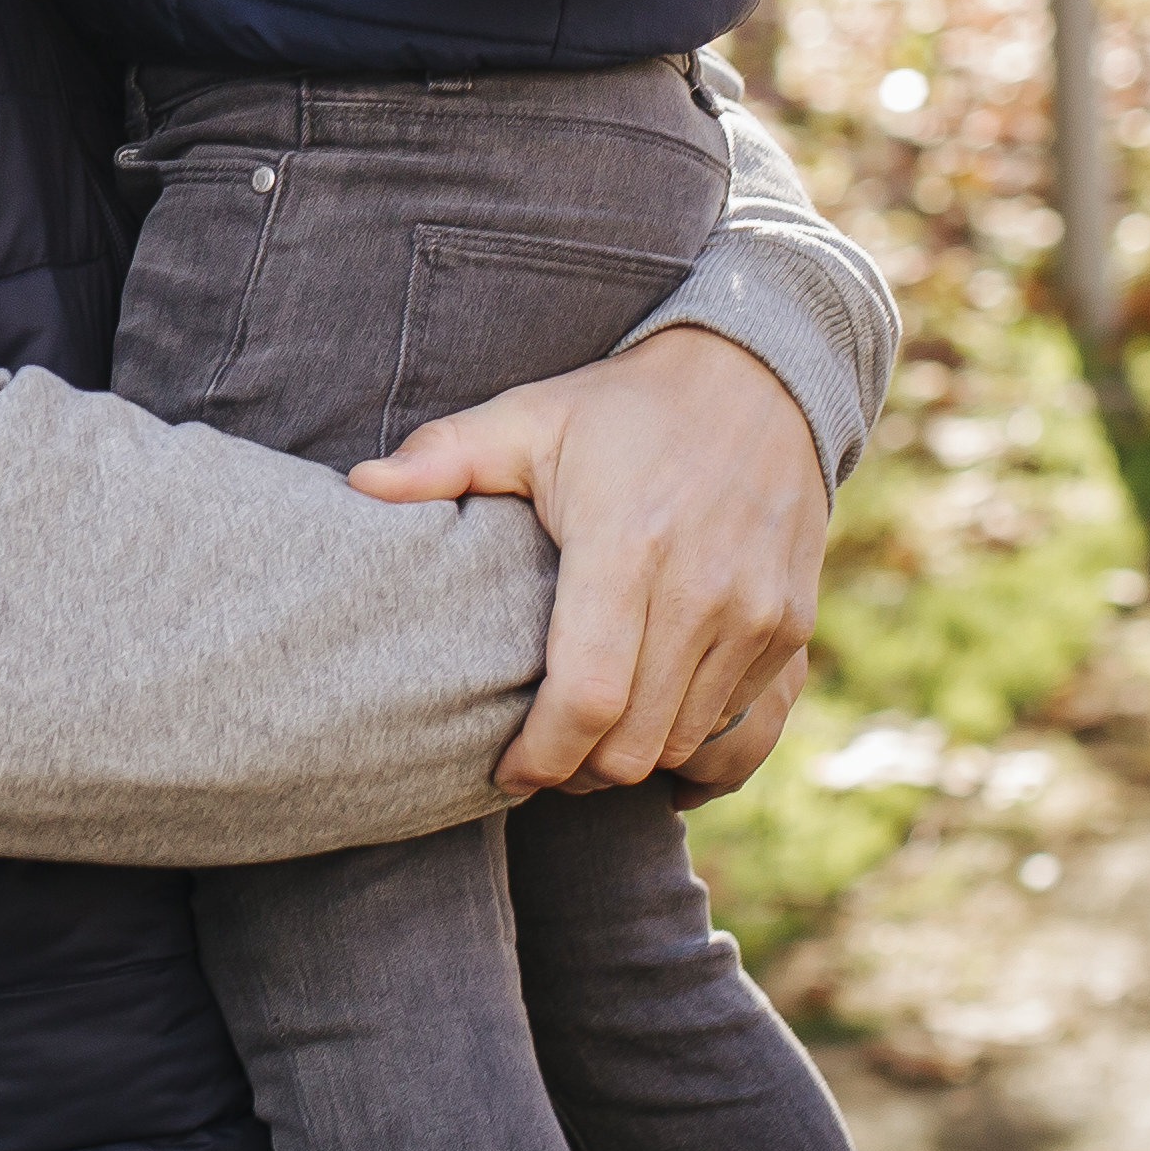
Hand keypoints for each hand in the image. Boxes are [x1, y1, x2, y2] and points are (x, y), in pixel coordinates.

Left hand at [351, 322, 830, 796]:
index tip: (502, 770)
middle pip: (632, 743)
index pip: (584, 699)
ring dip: (630, 760)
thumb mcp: (530, 418)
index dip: (539, 755)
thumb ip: (444, 457)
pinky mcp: (790, 629)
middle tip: (537, 758)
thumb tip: (360, 486)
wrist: (758, 380)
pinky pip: (740, 731)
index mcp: (627, 548)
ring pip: (683, 745)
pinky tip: (651, 733)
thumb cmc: (623, 408)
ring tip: (584, 741)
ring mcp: (757, 616)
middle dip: (576, 770)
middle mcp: (703, 592)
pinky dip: (692, 747)